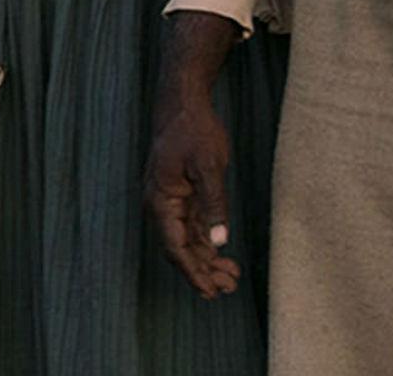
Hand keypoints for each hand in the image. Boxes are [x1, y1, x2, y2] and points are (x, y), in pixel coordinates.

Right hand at [146, 11, 242, 297]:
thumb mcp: (209, 165)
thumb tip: (221, 242)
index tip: (210, 291)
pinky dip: (207, 241)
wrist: (183, 100)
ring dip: (207, 260)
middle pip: (180, 249)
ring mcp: (171, 199)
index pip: (175, 247)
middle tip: (227, 289)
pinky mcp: (182, 192)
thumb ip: (214, 204)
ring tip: (231, 278)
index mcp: (161, 200)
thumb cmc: (193, 129)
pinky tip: (223, 255)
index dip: (193, 272)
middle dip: (203, 271)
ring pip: (187, 239)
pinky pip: (192, 225)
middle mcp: (161, 204)